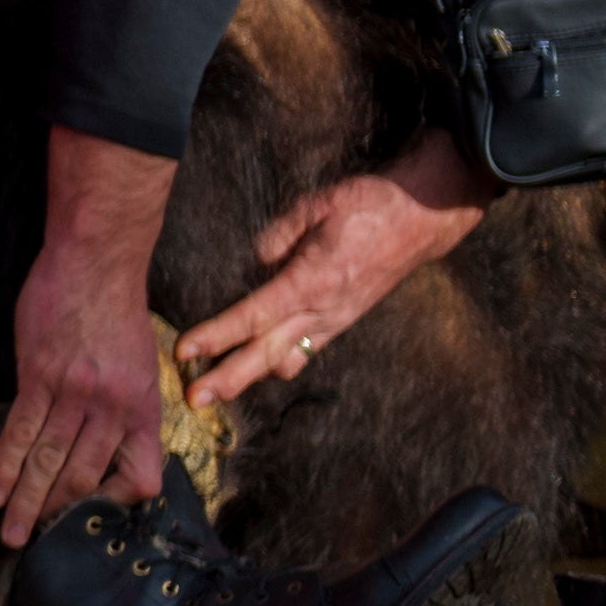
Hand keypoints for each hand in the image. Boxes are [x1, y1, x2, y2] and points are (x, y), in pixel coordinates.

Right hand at [0, 131, 178, 550]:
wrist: (97, 262)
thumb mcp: (141, 365)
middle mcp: (113, 407)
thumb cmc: (117, 310)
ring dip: (26, 503)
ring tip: (10, 533)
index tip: (93, 513)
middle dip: (59, 514)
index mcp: (144, 408)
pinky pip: (21, 430)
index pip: (140, 476)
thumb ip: (125, 406)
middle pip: (85, 478)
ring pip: (49, 462)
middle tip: (38, 542)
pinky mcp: (40, 376)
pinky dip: (5, 464)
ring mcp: (75, 392)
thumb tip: (105, 442)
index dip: (117, 502)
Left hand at [174, 136, 489, 410]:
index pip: (253, 316)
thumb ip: (280, 235)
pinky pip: (308, 349)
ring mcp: (337, 319)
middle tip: (193, 400)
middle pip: (267, 352)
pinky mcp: (345, 318)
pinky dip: (281, 361)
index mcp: (312, 281)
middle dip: (227, 378)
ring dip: (252, 375)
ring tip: (216, 390)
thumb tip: (258, 260)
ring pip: (288, 358)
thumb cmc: (369, 205)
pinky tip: (261, 367)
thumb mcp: (317, 206)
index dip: (216, 335)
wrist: (422, 217)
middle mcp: (324, 310)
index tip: (184, 350)